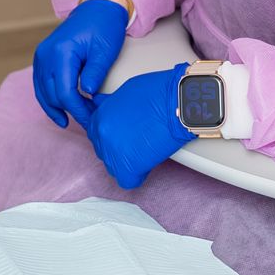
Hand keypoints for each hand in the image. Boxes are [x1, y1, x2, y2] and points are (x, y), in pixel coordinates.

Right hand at [33, 0, 129, 128]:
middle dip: (71, 111)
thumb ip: (95, 74)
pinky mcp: (42, 57)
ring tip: (73, 121)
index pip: (66, 92)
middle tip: (90, 121)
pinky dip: (49, 98)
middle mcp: (45, 55)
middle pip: (52, 95)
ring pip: (43, 92)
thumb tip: (88, 96)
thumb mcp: (105, 51)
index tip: (92, 121)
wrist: (97, 6)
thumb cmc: (104, 26)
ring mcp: (41, 56)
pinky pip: (41, 84)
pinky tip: (60, 111)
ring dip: (57, 108)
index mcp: (61, 52)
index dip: (78, 111)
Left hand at [87, 63, 192, 189]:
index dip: (113, 136)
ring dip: (126, 161)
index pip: (97, 135)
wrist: (177, 104)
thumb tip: (100, 105)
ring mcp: (112, 151)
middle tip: (137, 142)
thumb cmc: (158, 93)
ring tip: (144, 151)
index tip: (125, 136)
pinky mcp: (128, 166)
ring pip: (114, 167)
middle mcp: (101, 135)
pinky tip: (147, 165)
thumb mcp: (124, 92)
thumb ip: (109, 105)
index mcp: (99, 117)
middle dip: (119, 148)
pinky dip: (137, 175)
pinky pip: (127, 181)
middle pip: (104, 151)